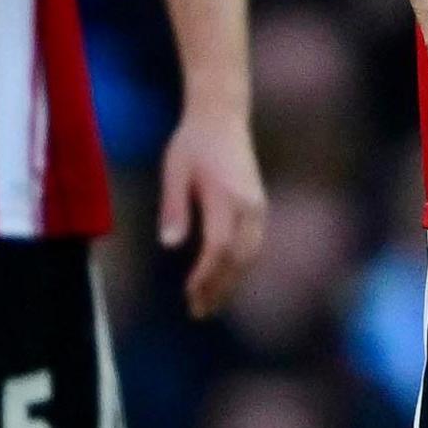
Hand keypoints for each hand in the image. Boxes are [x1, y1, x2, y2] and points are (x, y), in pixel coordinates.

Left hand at [160, 104, 268, 318]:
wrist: (223, 116)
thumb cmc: (193, 142)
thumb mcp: (174, 170)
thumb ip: (173, 207)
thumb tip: (169, 245)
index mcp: (225, 196)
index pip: (218, 248)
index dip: (205, 275)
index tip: (189, 294)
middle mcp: (248, 205)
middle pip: (238, 259)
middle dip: (219, 288)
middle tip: (198, 311)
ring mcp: (258, 206)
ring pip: (250, 256)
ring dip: (231, 282)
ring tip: (209, 303)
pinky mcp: (259, 206)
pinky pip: (253, 246)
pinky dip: (239, 267)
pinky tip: (222, 278)